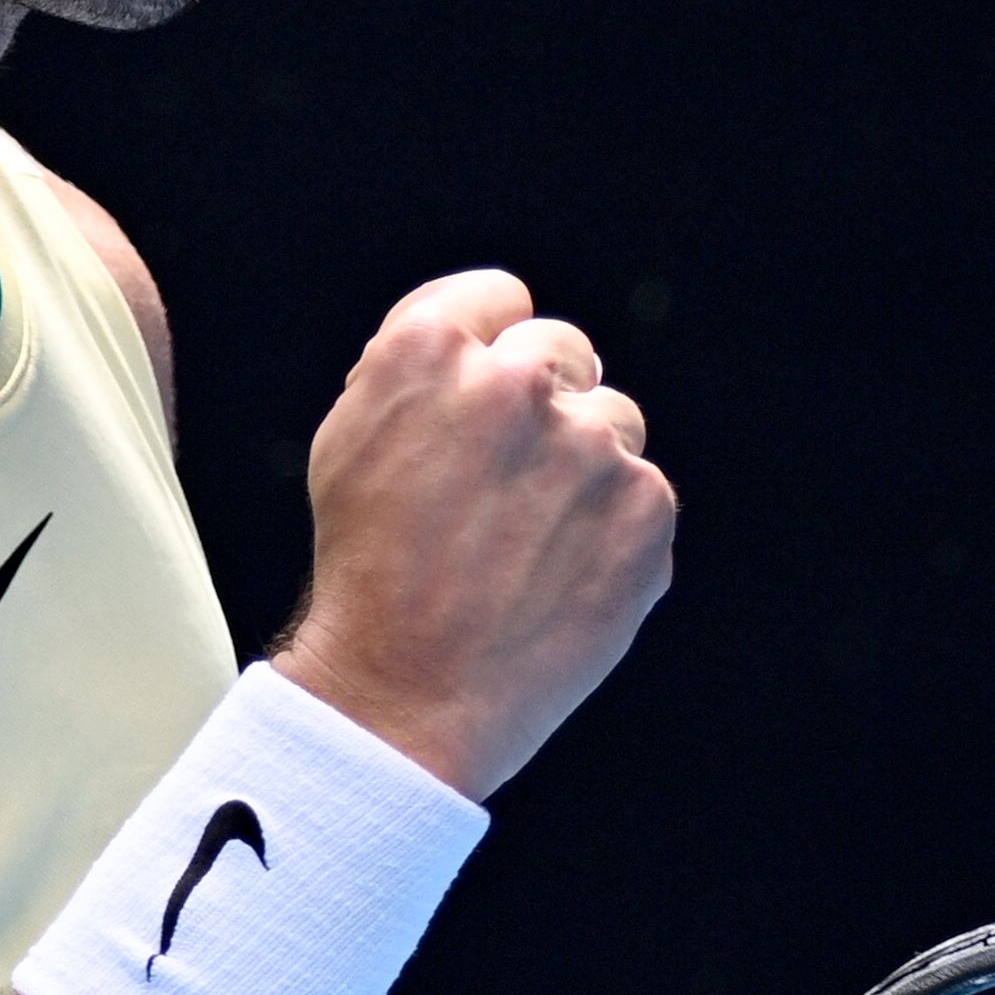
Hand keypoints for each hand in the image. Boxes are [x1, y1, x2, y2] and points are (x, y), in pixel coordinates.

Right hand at [273, 270, 675, 800]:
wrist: (404, 696)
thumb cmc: (368, 574)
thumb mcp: (348, 441)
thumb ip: (418, 371)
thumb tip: (482, 341)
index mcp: (429, 351)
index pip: (500, 298)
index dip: (490, 350)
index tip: (483, 400)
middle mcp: (516, 382)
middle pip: (562, 351)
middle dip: (542, 403)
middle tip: (504, 485)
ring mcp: (590, 445)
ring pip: (612, 423)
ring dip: (584, 466)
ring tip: (528, 543)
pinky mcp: (646, 511)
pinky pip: (644, 494)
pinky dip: (613, 531)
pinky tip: (560, 575)